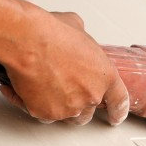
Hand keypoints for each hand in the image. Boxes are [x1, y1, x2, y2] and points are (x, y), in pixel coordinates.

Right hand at [0, 12, 129, 126]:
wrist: (27, 42)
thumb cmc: (51, 34)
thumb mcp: (78, 29)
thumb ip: (83, 43)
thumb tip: (76, 39)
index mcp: (104, 76)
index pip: (119, 101)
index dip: (117, 111)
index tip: (116, 117)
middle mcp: (90, 95)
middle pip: (89, 112)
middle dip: (78, 103)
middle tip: (65, 89)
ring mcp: (69, 107)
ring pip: (66, 116)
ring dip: (58, 106)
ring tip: (46, 88)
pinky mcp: (46, 113)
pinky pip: (42, 114)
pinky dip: (34, 104)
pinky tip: (27, 89)